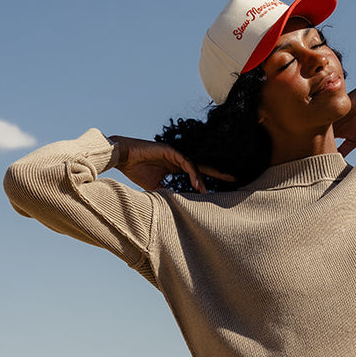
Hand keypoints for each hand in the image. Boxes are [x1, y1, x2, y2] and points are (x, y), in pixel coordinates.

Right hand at [111, 137, 233, 192]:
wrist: (122, 157)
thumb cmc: (136, 170)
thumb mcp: (155, 188)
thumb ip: (167, 194)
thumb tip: (177, 207)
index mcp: (176, 166)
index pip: (196, 173)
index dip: (208, 180)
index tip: (221, 188)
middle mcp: (178, 159)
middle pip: (202, 166)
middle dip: (217, 173)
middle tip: (233, 179)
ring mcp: (175, 153)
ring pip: (194, 165)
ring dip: (202, 178)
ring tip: (207, 191)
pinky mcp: (169, 149)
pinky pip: (185, 161)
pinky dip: (192, 172)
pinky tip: (197, 183)